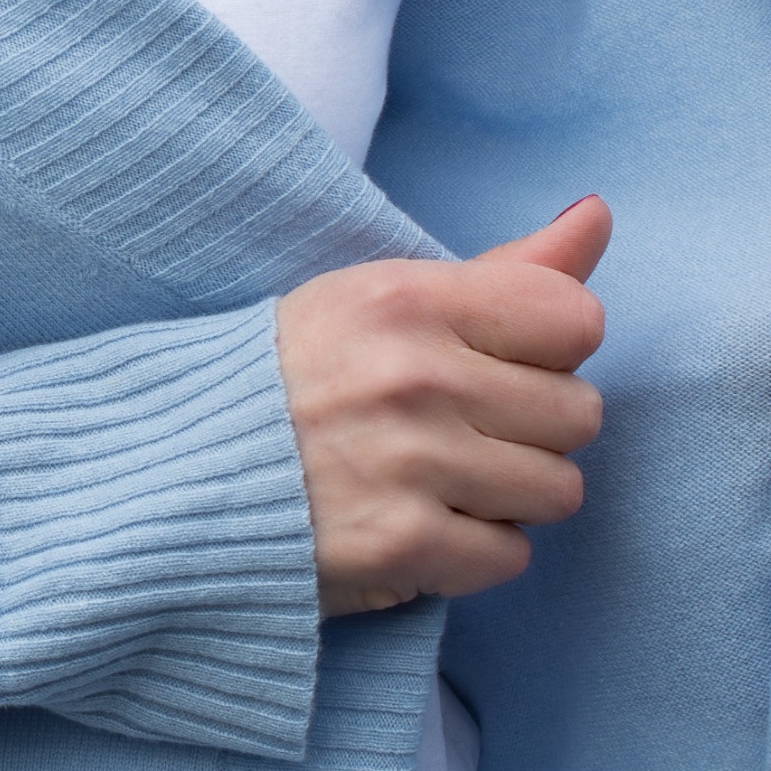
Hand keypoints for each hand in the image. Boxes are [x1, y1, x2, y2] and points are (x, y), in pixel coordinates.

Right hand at [276, 198, 610, 617]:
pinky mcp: (401, 546)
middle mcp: (415, 377)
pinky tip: (418, 528)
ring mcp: (410, 465)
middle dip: (530, 431)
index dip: (546, 351)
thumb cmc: (289, 379)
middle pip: (578, 414)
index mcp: (408, 300)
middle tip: (457, 433)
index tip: (490, 367)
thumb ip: (500, 270)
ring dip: (507, 496)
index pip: (575, 319)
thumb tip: (598, 214)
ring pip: (557, 490)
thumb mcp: (378, 298)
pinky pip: (509, 556)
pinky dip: (471, 554)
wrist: (173, 475)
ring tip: (438, 482)